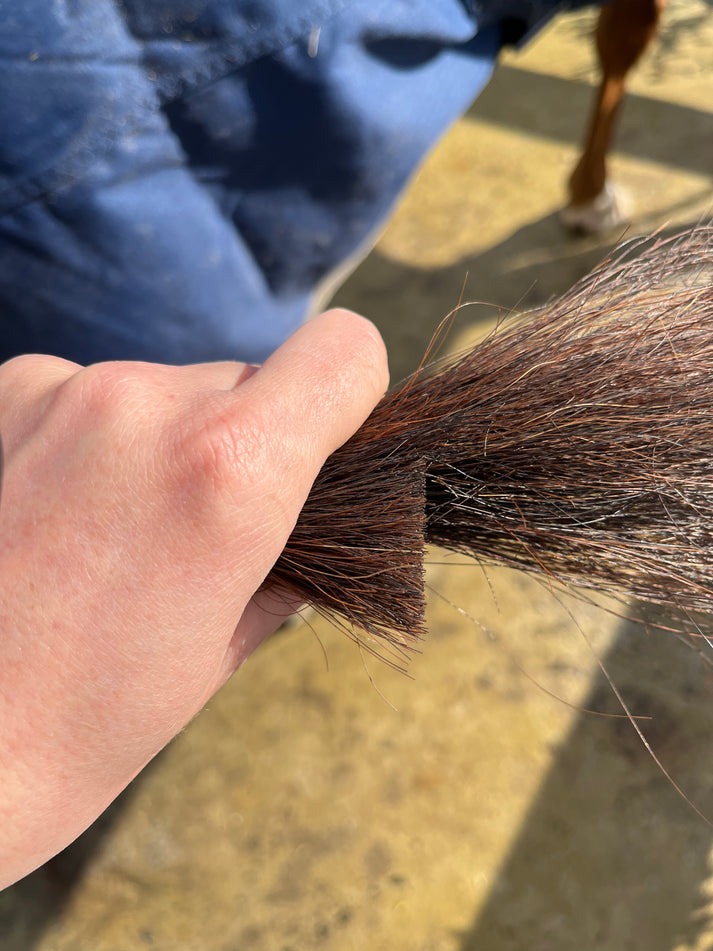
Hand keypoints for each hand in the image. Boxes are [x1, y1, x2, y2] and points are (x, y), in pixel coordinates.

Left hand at [0, 309, 387, 886]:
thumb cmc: (85, 723)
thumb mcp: (224, 647)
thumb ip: (287, 552)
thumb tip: (312, 515)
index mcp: (231, 468)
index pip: (343, 351)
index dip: (350, 396)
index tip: (325, 441)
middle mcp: (146, 404)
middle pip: (247, 379)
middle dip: (239, 441)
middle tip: (196, 528)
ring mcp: (62, 390)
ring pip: (166, 390)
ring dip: (160, 442)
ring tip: (111, 535)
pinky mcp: (3, 393)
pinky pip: (89, 395)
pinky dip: (92, 441)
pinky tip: (54, 516)